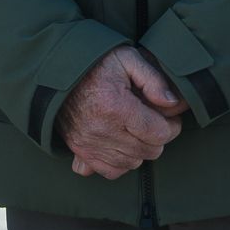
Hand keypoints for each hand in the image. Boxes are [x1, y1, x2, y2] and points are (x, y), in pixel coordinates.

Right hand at [60, 46, 186, 179]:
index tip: (169, 116)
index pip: (159, 133)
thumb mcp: (127, 58)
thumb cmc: (95, 63)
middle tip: (152, 120)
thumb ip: (153, 79)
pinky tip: (122, 144)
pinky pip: (111, 171)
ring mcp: (89, 144)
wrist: (56, 71)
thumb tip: (173, 104)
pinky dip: (121, 162)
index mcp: (116, 107)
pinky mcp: (80, 151)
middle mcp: (101, 130)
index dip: (172, 126)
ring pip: (133, 163)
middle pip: (149, 151)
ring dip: (140, 149)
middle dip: (157, 137)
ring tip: (136, 129)